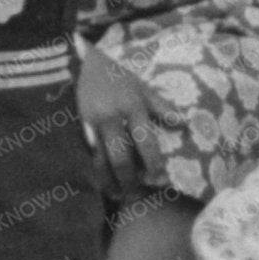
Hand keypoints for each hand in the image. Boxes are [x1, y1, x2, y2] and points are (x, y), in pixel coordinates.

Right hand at [76, 46, 173, 193]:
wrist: (79, 62)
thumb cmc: (115, 76)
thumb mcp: (141, 87)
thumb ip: (161, 107)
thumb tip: (184, 124)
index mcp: (132, 107)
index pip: (145, 140)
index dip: (153, 162)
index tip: (160, 180)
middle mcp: (112, 117)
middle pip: (121, 156)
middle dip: (129, 179)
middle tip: (137, 197)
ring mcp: (90, 123)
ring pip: (99, 159)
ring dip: (108, 180)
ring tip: (116, 196)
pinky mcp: (74, 127)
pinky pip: (85, 154)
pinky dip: (92, 170)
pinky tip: (98, 183)